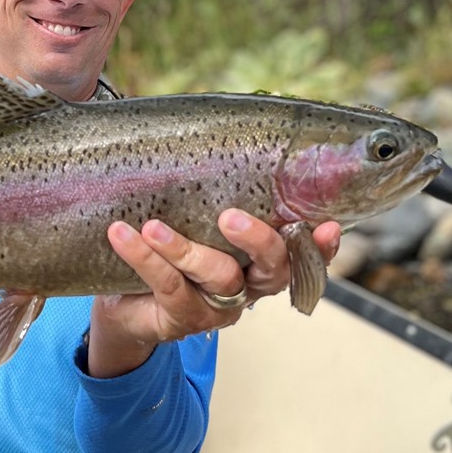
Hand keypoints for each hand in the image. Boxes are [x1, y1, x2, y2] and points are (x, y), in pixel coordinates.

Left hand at [87, 209, 340, 377]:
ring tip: (153, 226)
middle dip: (257, 240)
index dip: (320, 246)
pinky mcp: (183, 319)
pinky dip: (145, 257)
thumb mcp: (190, 219)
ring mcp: (218, 308)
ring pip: (217, 276)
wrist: (123, 304)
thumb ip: (204, 193)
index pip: (302, 255)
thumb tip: (198, 133)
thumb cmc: (165, 251)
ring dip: (183, 248)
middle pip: (272, 269)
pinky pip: (169, 285)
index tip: (328, 225)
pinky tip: (123, 235)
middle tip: (229, 217)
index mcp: (260, 260)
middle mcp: (248, 287)